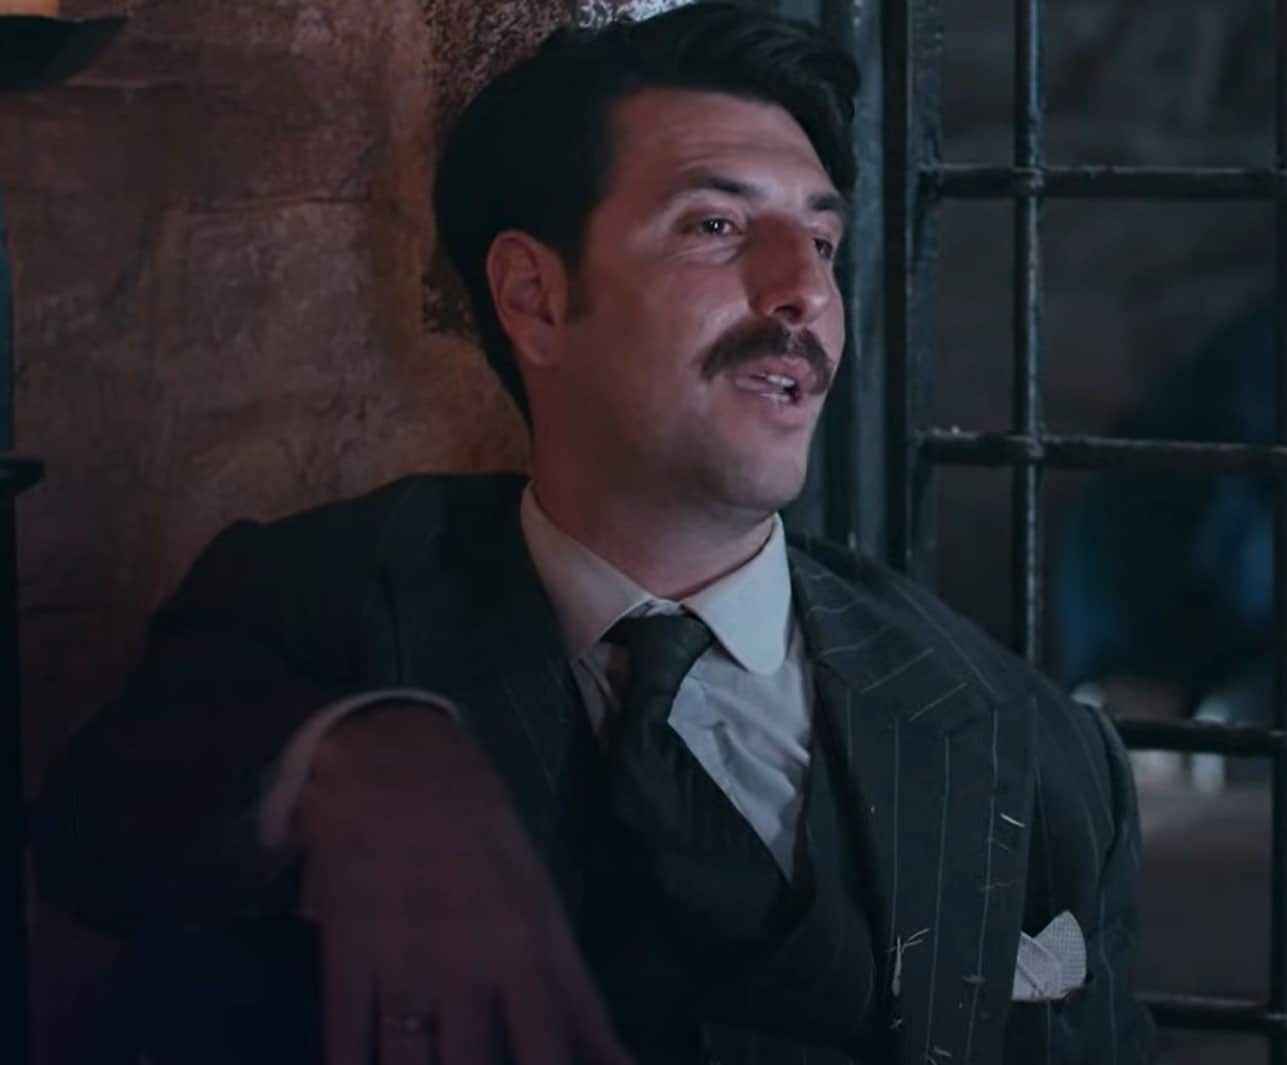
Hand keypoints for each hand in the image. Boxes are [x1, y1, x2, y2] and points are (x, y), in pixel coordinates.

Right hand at [293, 704, 631, 1064]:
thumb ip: (573, 993)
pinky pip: (346, 1042)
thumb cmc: (483, 834)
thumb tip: (614, 1061)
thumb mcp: (541, 904)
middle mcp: (466, 966)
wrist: (398, 765)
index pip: (549, 1049)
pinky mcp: (346, 957)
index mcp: (525, 948)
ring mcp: (402, 964)